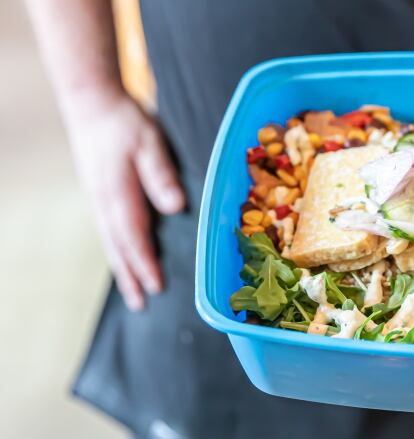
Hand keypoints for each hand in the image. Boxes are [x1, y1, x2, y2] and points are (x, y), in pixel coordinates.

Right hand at [65, 90, 184, 310]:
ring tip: (132, 293)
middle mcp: (104, 201)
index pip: (134, 235)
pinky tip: (123, 259)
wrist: (91, 103)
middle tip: (142, 305)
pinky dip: (116, 251)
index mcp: (118, 192)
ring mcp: (97, 198)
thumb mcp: (149, 142)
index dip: (145, 262)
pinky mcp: (98, 194)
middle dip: (131, 277)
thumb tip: (175, 207)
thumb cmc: (124, 122)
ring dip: (122, 268)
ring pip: (110, 242)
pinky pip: (107, 231)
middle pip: (118, 247)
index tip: (157, 286)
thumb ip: (161, 175)